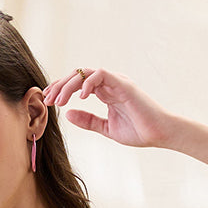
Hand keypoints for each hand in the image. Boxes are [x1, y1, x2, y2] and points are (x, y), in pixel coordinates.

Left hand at [43, 68, 174, 149]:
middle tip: (47, 100)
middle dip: (60, 86)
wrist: (160, 134)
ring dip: (69, 85)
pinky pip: (101, 75)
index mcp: (106, 92)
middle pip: (79, 76)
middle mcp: (110, 83)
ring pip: (87, 73)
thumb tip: (67, 114)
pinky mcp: (123, 84)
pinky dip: (88, 84)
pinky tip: (80, 98)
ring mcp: (117, 82)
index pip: (79, 84)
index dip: (62, 90)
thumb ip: (88, 120)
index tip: (48, 101)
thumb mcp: (106, 128)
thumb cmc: (139, 131)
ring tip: (59, 100)